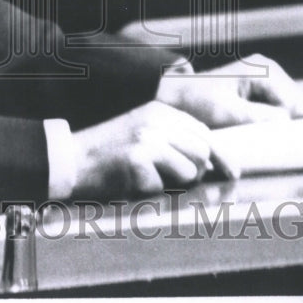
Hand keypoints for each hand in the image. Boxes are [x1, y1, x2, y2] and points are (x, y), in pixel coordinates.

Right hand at [71, 100, 212, 196]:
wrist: (71, 159)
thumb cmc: (109, 152)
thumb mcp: (143, 131)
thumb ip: (175, 138)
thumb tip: (215, 161)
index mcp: (160, 111)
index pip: (205, 133)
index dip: (221, 156)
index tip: (230, 172)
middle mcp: (156, 121)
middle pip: (203, 152)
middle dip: (197, 172)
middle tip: (173, 179)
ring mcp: (146, 139)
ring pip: (189, 172)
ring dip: (173, 184)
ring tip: (147, 177)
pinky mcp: (137, 161)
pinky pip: (163, 188)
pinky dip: (149, 192)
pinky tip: (130, 182)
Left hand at [156, 53, 302, 128]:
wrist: (178, 95)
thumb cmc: (198, 101)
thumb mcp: (227, 111)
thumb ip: (258, 117)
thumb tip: (287, 122)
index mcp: (263, 70)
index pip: (295, 106)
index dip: (286, 126)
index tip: (269, 138)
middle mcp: (269, 70)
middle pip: (296, 107)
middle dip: (283, 124)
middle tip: (260, 136)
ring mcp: (267, 79)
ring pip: (289, 111)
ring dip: (276, 124)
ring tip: (253, 131)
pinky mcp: (263, 90)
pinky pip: (279, 111)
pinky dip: (270, 122)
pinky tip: (253, 127)